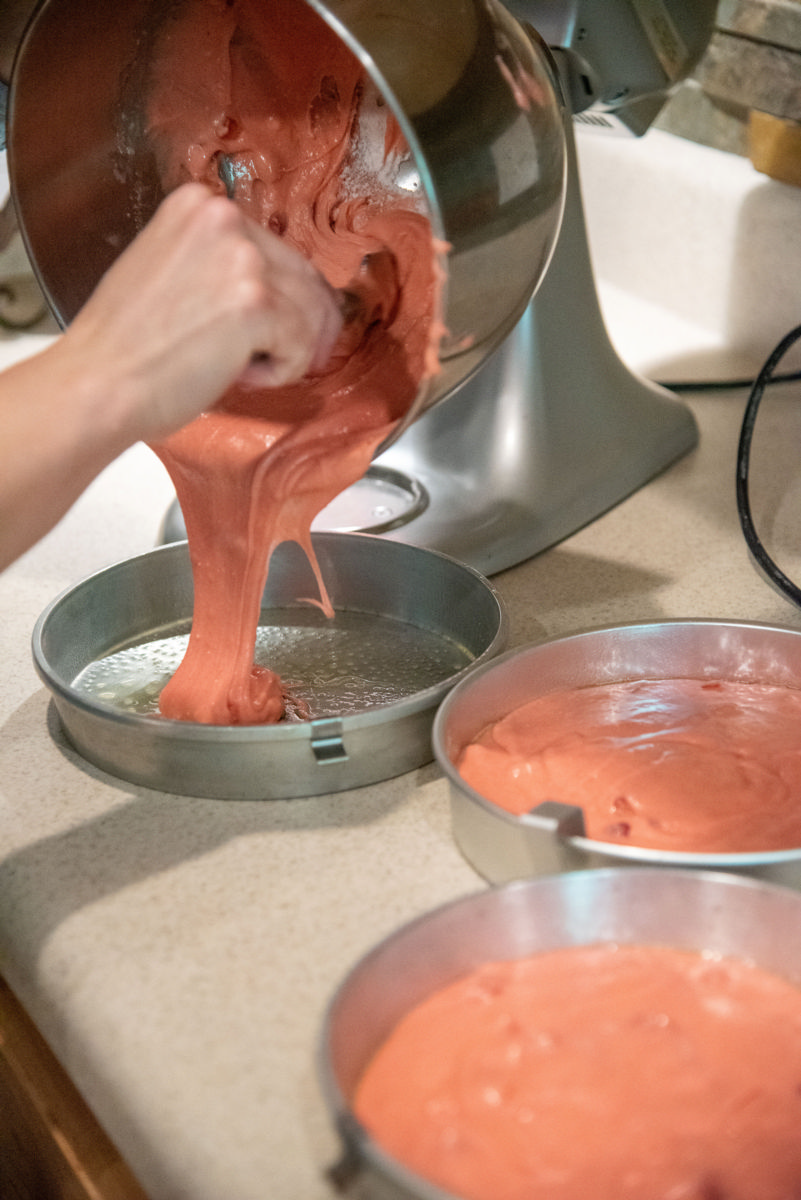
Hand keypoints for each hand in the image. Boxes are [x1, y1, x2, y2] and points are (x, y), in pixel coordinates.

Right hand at [63, 183, 343, 442]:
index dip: (294, 293)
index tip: (293, 326)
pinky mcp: (255, 304)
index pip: (277, 249)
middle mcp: (224, 218)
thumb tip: (278, 292)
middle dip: (311, 325)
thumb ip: (217, 266)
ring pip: (310, 313)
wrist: (99, 382)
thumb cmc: (127, 346)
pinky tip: (241, 376)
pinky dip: (282, 371)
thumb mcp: (170, 271)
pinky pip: (301, 345)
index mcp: (200, 204)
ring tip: (244, 371)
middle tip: (301, 360)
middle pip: (305, 276)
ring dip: (290, 351)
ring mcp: (242, 258)